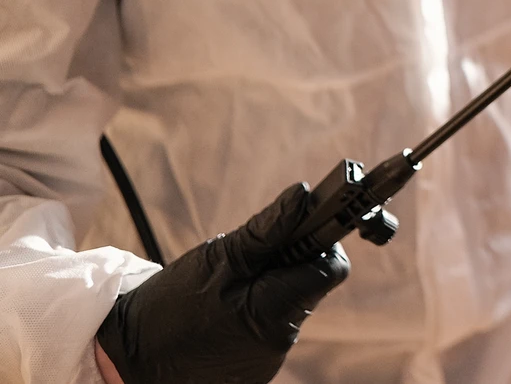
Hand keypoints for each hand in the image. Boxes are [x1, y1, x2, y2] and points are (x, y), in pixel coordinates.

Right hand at [95, 182, 349, 383]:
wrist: (126, 359)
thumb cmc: (167, 307)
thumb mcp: (217, 258)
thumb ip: (267, 229)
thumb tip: (304, 196)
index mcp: (274, 313)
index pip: (331, 269)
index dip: (321, 242)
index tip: (301, 226)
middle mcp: (279, 342)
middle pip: (310, 286)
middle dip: (289, 264)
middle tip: (250, 258)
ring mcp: (268, 361)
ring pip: (291, 306)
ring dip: (271, 287)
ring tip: (229, 287)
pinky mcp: (255, 370)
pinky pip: (271, 329)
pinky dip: (257, 312)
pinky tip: (225, 311)